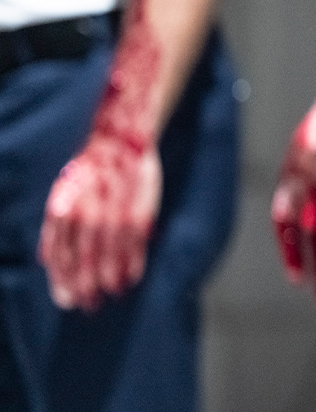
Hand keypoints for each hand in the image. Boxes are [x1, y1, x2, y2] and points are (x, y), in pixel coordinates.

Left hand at [39, 136, 161, 311]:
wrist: (119, 141)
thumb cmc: (89, 173)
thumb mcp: (61, 195)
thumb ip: (54, 228)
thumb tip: (46, 262)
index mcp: (62, 211)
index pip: (60, 257)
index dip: (63, 282)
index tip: (67, 301)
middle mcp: (86, 214)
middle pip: (83, 261)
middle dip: (85, 288)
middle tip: (88, 306)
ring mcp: (114, 214)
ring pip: (109, 257)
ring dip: (109, 281)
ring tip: (111, 295)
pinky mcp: (138, 212)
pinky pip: (134, 247)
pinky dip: (132, 266)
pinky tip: (130, 280)